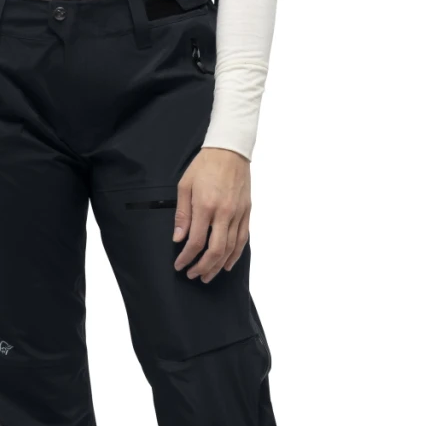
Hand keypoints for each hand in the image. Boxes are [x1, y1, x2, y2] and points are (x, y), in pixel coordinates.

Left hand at [173, 146, 250, 282]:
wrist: (230, 150)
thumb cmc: (204, 165)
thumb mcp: (185, 186)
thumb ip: (182, 214)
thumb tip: (178, 238)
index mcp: (205, 205)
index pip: (195, 241)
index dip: (186, 257)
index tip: (179, 265)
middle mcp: (224, 212)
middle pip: (215, 250)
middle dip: (202, 267)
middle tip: (192, 275)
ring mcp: (238, 213)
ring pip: (230, 248)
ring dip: (218, 265)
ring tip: (207, 276)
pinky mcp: (247, 212)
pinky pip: (243, 239)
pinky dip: (235, 255)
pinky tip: (227, 264)